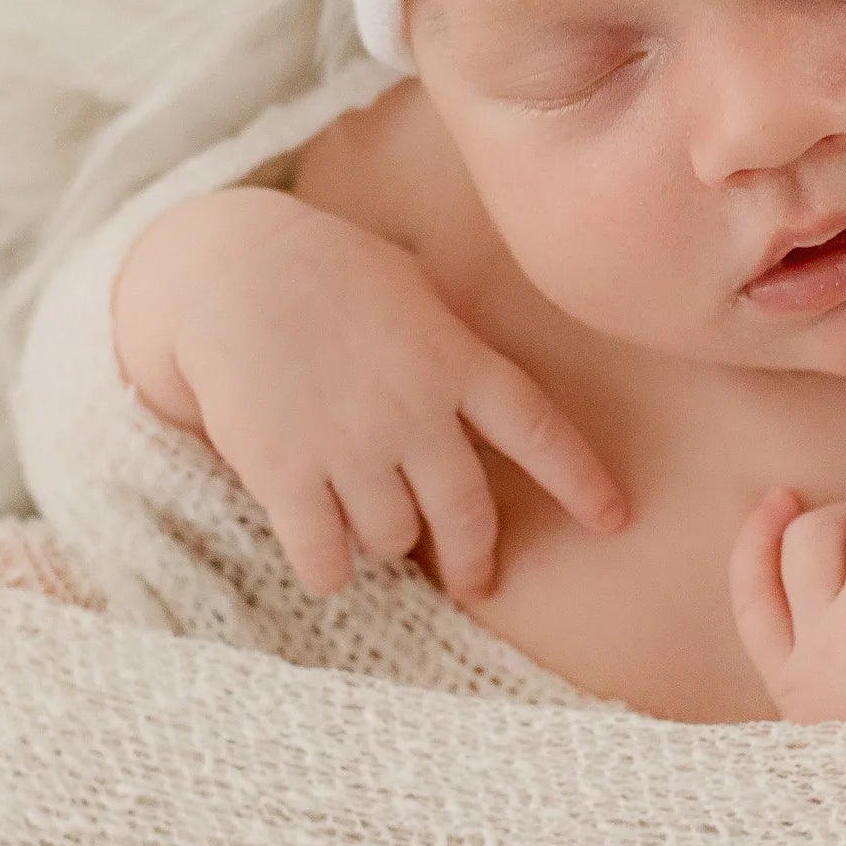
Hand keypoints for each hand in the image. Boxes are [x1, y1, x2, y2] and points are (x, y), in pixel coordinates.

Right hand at [147, 203, 627, 601]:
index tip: (615, 520)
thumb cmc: (330, 271)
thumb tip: (491, 397)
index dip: (582, 483)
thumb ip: (456, 347)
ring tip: (369, 517)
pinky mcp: (288, 473)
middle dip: (476, 557)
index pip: (540, 433)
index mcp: (458, 360)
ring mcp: (353, 446)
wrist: (230, 269)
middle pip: (468, 512)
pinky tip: (326, 559)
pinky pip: (325, 557)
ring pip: (394, 539)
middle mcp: (416, 411)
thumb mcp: (416, 291)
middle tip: (475, 577)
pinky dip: (329, 568)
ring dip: (388, 540)